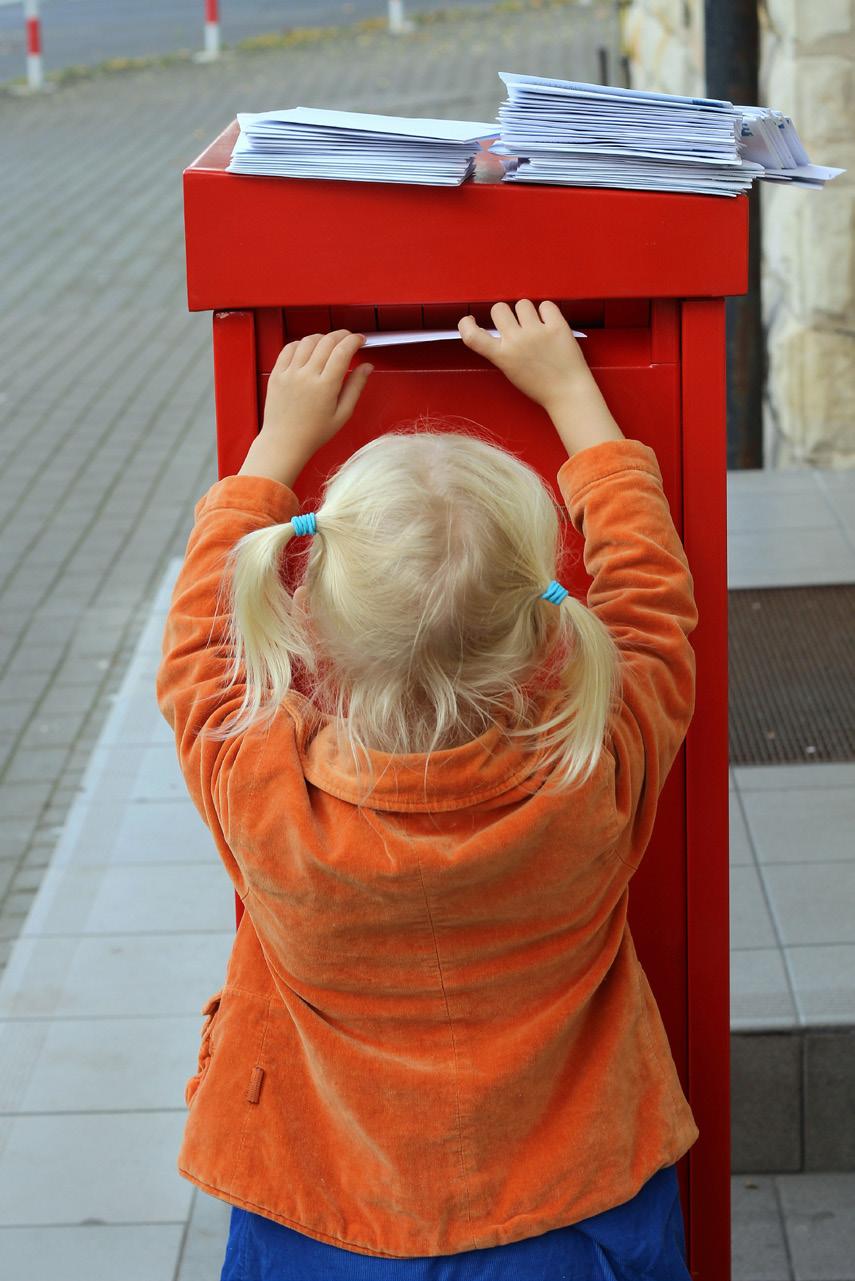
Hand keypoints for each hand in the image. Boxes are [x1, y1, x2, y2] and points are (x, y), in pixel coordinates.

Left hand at [260, 330, 373, 457]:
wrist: (284, 442)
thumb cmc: (313, 433)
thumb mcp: (342, 414)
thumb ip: (356, 387)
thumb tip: (366, 367)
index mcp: (325, 387)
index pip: (343, 351)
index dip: (354, 340)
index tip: (360, 340)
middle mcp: (306, 376)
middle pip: (327, 341)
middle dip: (342, 335)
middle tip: (348, 339)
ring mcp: (289, 373)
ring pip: (308, 341)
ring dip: (322, 337)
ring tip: (329, 345)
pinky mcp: (277, 374)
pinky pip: (289, 348)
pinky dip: (301, 343)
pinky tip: (308, 349)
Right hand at [458, 300, 623, 455]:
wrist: (568, 392)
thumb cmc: (541, 386)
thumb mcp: (512, 372)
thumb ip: (502, 351)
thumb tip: (501, 330)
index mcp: (502, 356)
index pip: (472, 336)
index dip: (466, 324)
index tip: (470, 320)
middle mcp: (516, 341)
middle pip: (499, 309)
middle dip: (504, 313)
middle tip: (515, 323)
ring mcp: (537, 332)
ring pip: (522, 303)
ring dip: (527, 312)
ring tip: (536, 326)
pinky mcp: (556, 326)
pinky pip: (546, 305)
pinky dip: (547, 312)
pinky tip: (549, 324)